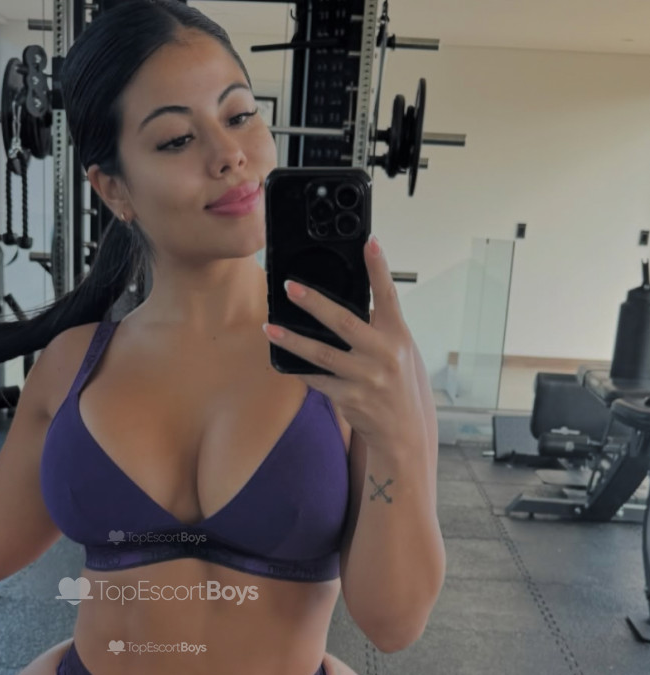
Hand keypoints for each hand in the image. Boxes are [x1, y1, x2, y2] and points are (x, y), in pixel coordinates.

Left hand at [265, 239, 425, 449]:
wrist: (404, 432)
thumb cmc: (401, 385)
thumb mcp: (402, 351)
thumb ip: (381, 328)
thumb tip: (352, 303)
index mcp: (398, 337)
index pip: (388, 295)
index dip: (379, 268)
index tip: (370, 242)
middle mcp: (383, 355)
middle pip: (344, 322)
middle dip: (314, 303)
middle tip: (290, 287)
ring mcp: (365, 378)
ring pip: (321, 354)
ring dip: (292, 340)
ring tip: (270, 328)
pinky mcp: (348, 398)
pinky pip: (316, 379)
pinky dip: (299, 368)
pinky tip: (282, 358)